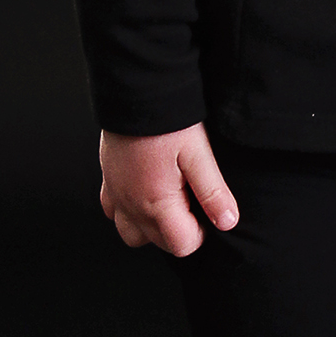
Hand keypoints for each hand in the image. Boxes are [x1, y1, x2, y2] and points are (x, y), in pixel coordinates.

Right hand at [98, 123, 238, 254]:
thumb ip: (213, 192)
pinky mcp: (108, 181)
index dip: (201, 232)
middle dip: (180, 230)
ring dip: (153, 226)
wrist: (134, 92)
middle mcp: (131, 205)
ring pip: (132, 234)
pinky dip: (130, 210)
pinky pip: (113, 212)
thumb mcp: (199, 154)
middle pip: (159, 243)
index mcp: (155, 203)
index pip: (182, 245)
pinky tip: (147, 190)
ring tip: (170, 200)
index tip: (207, 208)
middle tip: (192, 198)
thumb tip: (228, 222)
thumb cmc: (166, 121)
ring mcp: (116, 194)